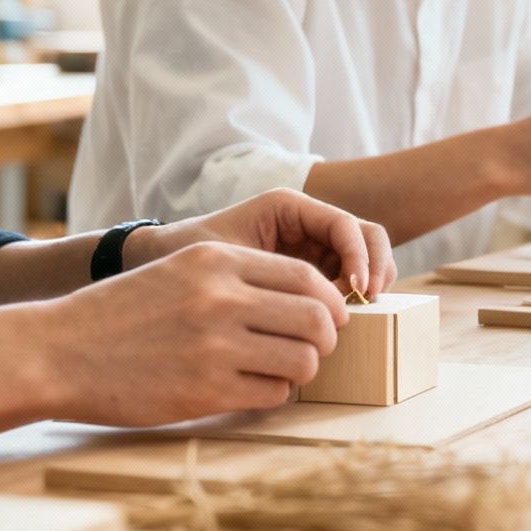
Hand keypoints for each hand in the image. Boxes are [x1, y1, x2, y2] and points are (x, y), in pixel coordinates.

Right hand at [38, 241, 348, 425]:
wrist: (56, 352)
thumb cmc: (120, 314)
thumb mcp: (179, 271)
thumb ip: (238, 279)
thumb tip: (308, 300)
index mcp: (217, 260)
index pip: (307, 277)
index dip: (328, 301)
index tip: (327, 318)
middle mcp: (221, 297)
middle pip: (317, 318)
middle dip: (325, 338)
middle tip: (311, 349)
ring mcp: (215, 345)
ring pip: (303, 359)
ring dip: (301, 370)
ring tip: (279, 371)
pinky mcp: (205, 391)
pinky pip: (273, 393)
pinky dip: (272, 393)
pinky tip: (249, 388)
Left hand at [128, 187, 394, 298]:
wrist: (155, 262)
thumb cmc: (183, 254)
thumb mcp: (221, 258)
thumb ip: (265, 274)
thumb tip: (316, 303)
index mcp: (289, 207)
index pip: (346, 225)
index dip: (361, 257)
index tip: (358, 290)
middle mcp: (305, 223)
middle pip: (365, 237)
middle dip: (375, 268)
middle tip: (366, 304)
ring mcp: (308, 248)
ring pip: (362, 259)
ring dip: (367, 284)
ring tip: (354, 315)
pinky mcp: (306, 273)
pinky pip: (344, 279)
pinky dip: (350, 298)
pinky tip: (335, 322)